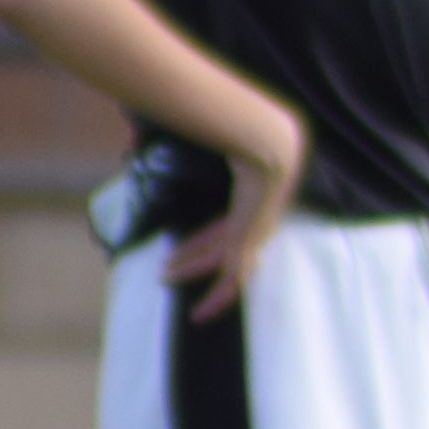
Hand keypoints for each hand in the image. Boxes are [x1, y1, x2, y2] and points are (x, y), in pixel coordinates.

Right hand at [170, 111, 306, 317]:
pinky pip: (234, 283)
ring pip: (225, 268)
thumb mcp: (217, 141)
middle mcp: (257, 222)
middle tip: (166, 270)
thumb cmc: (241, 135)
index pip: (223, 227)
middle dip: (193, 259)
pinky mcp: (250, 248)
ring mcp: (256, 236)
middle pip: (221, 248)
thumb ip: (195, 135)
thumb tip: (160, 115)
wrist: (268, 146)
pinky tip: (200, 313)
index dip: (201, 239)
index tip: (180, 247)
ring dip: (195, 275)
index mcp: (252, 202)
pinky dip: (218, 300)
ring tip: (166, 280)